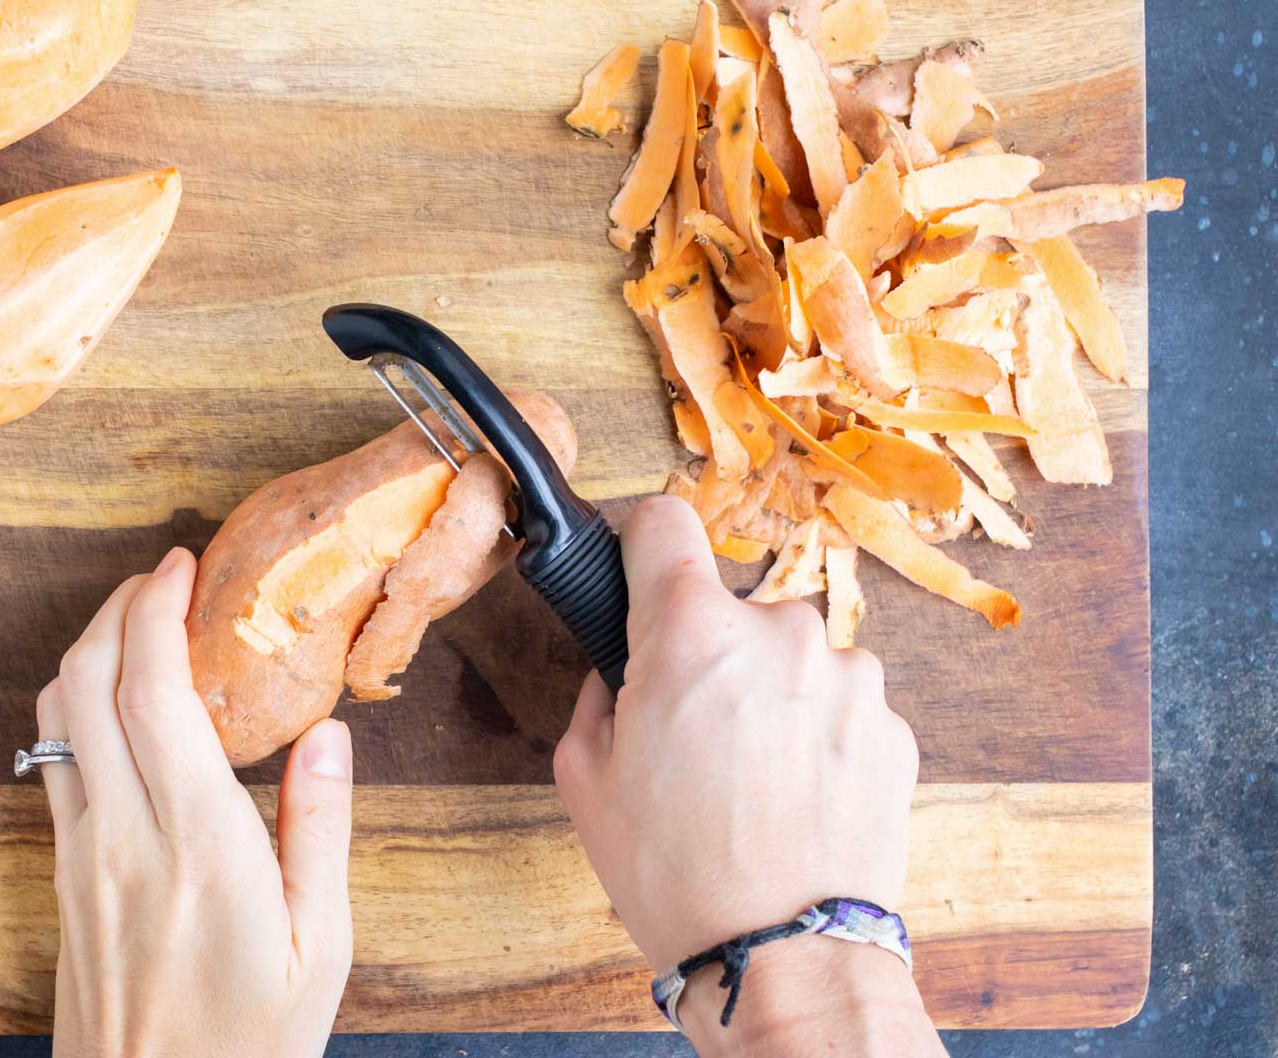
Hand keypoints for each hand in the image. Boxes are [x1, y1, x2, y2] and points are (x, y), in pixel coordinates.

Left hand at [36, 548, 353, 1057]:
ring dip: (89, 650)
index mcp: (198, 844)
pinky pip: (53, 761)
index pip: (153, 691)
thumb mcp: (321, 948)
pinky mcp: (63, 879)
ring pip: (55, 716)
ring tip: (140, 625)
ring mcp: (81, 856)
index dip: (159, 609)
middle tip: (163, 575)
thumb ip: (320, 829)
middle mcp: (123, 836)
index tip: (184, 564)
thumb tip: (327, 733)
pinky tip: (118, 707)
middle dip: (118, 607)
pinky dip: (76, 706)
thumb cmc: (248, 1047)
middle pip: (85, 681)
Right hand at [554, 496, 941, 1054]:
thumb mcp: (586, 777)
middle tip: (690, 735)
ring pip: (792, 657)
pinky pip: (840, 704)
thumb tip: (621, 670)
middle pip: (731, 608)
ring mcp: (849, 676)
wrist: (787, 958)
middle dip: (708, 654)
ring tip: (752, 782)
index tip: (639, 573)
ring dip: (772, 696)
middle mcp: (781, 632)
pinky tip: (795, 800)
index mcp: (691, 633)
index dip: (641, 545)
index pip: (663, 522)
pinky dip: (817, 737)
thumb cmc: (678, 874)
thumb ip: (599, 693)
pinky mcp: (893, 725)